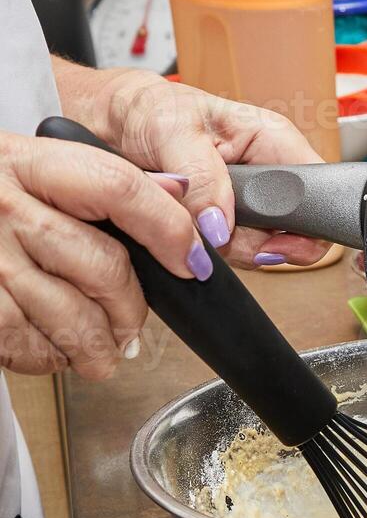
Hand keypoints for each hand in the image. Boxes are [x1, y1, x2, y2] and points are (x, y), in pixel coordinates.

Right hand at [0, 130, 208, 377]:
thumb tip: (179, 192)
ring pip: (70, 314)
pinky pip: (23, 342)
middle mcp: (1, 203)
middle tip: (132, 328)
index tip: (195, 261)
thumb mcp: (30, 166)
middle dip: (131, 309)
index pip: (119, 188)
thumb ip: (100, 180)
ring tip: (102, 352)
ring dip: (97, 345)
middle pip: (104, 266)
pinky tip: (53, 352)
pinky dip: (49, 356)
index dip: (170, 230)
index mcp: (28, 160)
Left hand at [53, 60, 332, 268]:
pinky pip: (229, 255)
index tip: (273, 245)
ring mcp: (245, 205)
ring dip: (224, 249)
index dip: (304, 226)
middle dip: (254, 243)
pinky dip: (205, 251)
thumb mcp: (172, 130)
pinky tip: (186, 230)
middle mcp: (265, 175)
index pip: (318, 191)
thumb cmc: (143, 107)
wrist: (102, 124)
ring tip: (190, 220)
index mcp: (272, 141)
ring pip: (260, 250)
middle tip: (219, 234)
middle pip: (292, 232)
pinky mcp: (221, 225)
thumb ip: (203, 178)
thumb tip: (221, 225)